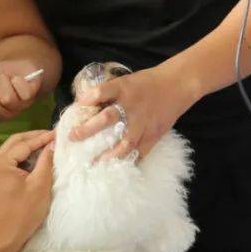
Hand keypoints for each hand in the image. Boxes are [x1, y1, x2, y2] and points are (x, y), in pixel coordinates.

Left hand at [0, 130, 54, 246]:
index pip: (23, 144)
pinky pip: (10, 161)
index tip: (58, 133)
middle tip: (52, 135)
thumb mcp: (40, 184)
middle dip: (34, 137)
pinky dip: (24, 157)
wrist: (6, 235)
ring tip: (47, 144)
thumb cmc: (24, 211)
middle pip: (14, 142)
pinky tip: (37, 157)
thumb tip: (53, 144)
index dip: (42, 138)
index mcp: (0, 163)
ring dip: (29, 146)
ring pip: (12, 150)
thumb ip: (46, 161)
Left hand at [70, 64, 197, 159]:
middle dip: (88, 129)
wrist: (176, 85)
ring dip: (107, 154)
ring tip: (93, 163)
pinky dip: (129, 161)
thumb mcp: (126, 81)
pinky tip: (117, 170)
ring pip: (124, 142)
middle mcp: (131, 106)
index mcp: (123, 88)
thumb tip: (84, 105)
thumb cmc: (146, 83)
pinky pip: (140, 152)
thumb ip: (108, 93)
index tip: (76, 107)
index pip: (101, 91)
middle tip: (73, 137)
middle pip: (107, 118)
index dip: (87, 99)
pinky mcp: (153, 134)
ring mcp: (143, 122)